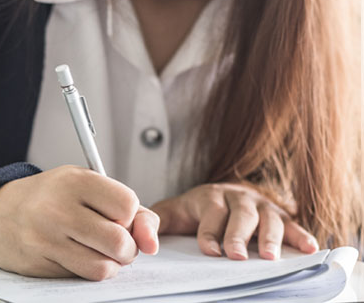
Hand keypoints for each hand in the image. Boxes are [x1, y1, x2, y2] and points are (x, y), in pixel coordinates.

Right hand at [0, 165, 159, 280]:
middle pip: (119, 241)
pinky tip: (78, 256)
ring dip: (110, 264)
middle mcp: (59, 207)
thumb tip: (151, 241)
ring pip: (103, 267)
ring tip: (98, 251)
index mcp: (75, 181)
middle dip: (127, 249)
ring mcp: (46, 237)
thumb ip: (130, 210)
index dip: (130, 217)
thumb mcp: (87, 187)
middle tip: (115, 242)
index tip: (118, 217)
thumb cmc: (49, 198)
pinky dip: (89, 271)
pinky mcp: (39, 262)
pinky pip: (82, 277)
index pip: (127, 205)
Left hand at [152, 183, 318, 260]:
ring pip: (268, 219)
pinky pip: (293, 224)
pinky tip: (309, 248)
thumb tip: (145, 240)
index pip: (211, 212)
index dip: (210, 232)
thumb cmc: (191, 212)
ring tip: (270, 257)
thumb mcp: (171, 214)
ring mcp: (261, 205)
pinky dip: (301, 236)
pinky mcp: (280, 215)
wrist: (216, 197)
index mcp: (210, 196)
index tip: (209, 251)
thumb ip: (155, 223)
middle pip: (241, 215)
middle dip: (238, 236)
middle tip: (235, 256)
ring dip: (271, 237)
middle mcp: (238, 198)